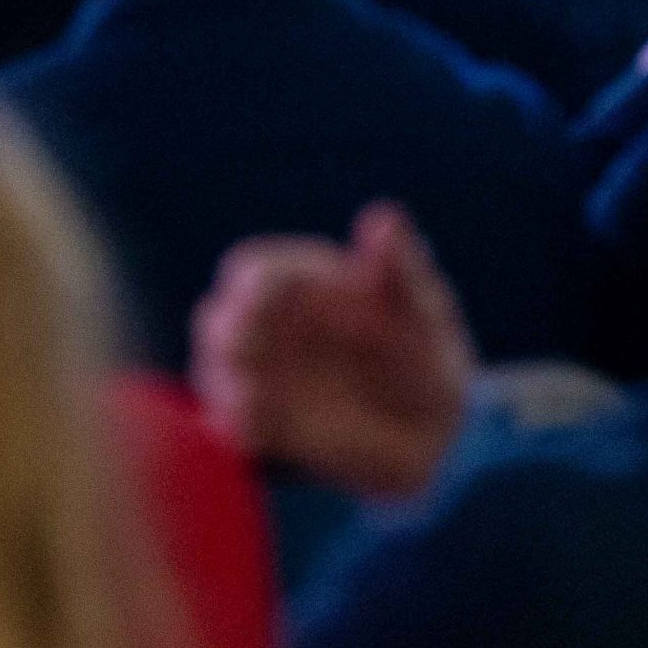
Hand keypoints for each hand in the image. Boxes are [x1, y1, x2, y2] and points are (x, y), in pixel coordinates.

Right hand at [193, 202, 473, 500]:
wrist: (431, 431)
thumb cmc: (425, 354)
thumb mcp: (422, 311)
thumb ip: (399, 268)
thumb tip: (385, 215)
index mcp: (301, 282)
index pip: (256, 271)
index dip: (252, 283)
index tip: (257, 296)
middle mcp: (271, 325)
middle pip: (219, 317)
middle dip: (224, 331)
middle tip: (238, 347)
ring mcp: (262, 374)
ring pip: (216, 369)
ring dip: (223, 380)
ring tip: (250, 398)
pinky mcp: (264, 423)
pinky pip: (233, 424)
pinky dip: (235, 424)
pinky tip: (252, 432)